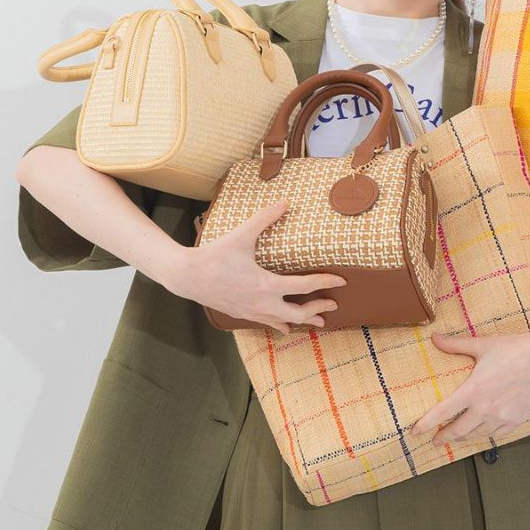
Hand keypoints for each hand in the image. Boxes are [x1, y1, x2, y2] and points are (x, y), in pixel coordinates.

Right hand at [167, 199, 346, 334]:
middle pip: (299, 312)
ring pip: (284, 322)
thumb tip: (284, 202)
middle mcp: (263, 303)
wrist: (187, 277)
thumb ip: (265, 218)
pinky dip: (281, 324)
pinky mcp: (243, 315)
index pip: (305, 286)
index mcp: (267, 285)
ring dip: (302, 320)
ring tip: (318, 322)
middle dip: (318, 309)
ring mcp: (252, 312)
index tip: (341, 281)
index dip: (325, 283)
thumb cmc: (215, 255)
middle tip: (332, 305)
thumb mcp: (242, 235)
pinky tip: (286, 327)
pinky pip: (268, 323)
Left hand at [409, 328, 529, 444]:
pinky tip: (481, 432)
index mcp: (474, 390)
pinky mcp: (517, 420)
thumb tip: (434, 338)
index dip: (427, 424)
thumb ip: (455, 345)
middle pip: (458, 431)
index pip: (443, 413)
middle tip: (435, 440)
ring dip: (463, 437)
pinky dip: (485, 435)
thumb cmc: (514, 348)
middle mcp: (486, 408)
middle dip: (444, 437)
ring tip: (455, 437)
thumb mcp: (482, 345)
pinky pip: (496, 434)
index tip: (415, 432)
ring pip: (476, 435)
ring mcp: (503, 417)